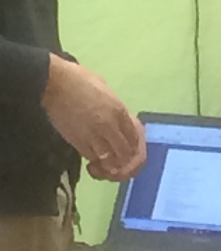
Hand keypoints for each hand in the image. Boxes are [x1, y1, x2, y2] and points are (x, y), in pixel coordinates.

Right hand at [43, 55, 145, 180]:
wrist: (54, 83)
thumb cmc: (80, 81)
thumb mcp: (107, 92)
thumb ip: (116, 110)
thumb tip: (121, 122)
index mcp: (120, 111)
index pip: (136, 138)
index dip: (135, 148)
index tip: (129, 151)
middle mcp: (110, 126)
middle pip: (127, 154)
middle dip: (128, 164)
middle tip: (122, 167)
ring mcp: (94, 135)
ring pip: (111, 161)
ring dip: (112, 168)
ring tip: (107, 168)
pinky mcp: (78, 142)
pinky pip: (93, 158)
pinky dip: (96, 165)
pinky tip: (93, 164)